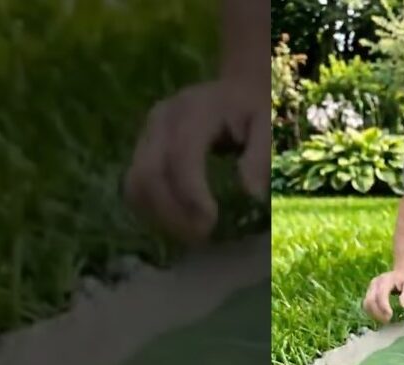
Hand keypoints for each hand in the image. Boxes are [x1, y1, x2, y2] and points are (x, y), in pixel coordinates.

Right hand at [123, 79, 267, 244]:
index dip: (191, 195)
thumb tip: (250, 196)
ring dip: (158, 216)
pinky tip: (177, 222)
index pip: (180, 157)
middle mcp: (161, 120)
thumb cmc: (254, 108)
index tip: (212, 223)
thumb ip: (260, 157)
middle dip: (172, 213)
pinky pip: (135, 185)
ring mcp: (146, 133)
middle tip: (201, 237)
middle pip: (149, 174)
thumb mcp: (268, 125)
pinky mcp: (141, 147)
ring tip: (190, 234)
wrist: (236, 88)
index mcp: (193, 110)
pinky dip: (152, 210)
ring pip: (135, 183)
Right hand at [363, 269, 403, 322]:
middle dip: (378, 313)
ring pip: (366, 303)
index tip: (390, 316)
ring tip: (384, 320)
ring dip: (373, 314)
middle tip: (387, 321)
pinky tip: (379, 317)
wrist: (400, 273)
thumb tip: (403, 307)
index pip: (381, 294)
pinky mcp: (368, 292)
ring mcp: (370, 287)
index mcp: (386, 280)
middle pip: (371, 300)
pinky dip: (371, 313)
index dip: (384, 307)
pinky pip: (366, 305)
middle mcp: (375, 283)